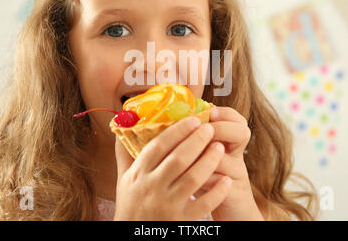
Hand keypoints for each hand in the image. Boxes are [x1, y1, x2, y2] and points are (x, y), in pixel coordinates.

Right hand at [113, 116, 231, 219]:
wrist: (133, 239)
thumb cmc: (130, 206)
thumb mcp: (123, 180)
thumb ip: (124, 154)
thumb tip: (121, 128)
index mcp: (138, 175)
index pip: (157, 146)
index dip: (177, 131)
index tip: (193, 119)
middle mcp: (152, 188)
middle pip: (178, 159)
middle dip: (196, 141)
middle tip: (209, 128)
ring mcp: (167, 206)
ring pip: (192, 179)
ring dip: (208, 161)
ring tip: (219, 147)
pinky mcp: (181, 221)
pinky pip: (203, 205)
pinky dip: (217, 192)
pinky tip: (226, 180)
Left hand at [197, 107, 264, 220]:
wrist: (230, 208)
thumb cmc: (210, 177)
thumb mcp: (203, 155)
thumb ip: (193, 140)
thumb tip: (169, 121)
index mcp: (228, 142)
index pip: (236, 119)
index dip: (226, 114)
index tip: (210, 112)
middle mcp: (236, 155)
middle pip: (241, 133)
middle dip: (220, 129)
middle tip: (204, 131)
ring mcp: (236, 174)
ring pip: (224, 159)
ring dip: (205, 156)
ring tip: (189, 157)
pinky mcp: (233, 193)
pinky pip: (219, 183)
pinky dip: (205, 180)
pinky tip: (190, 180)